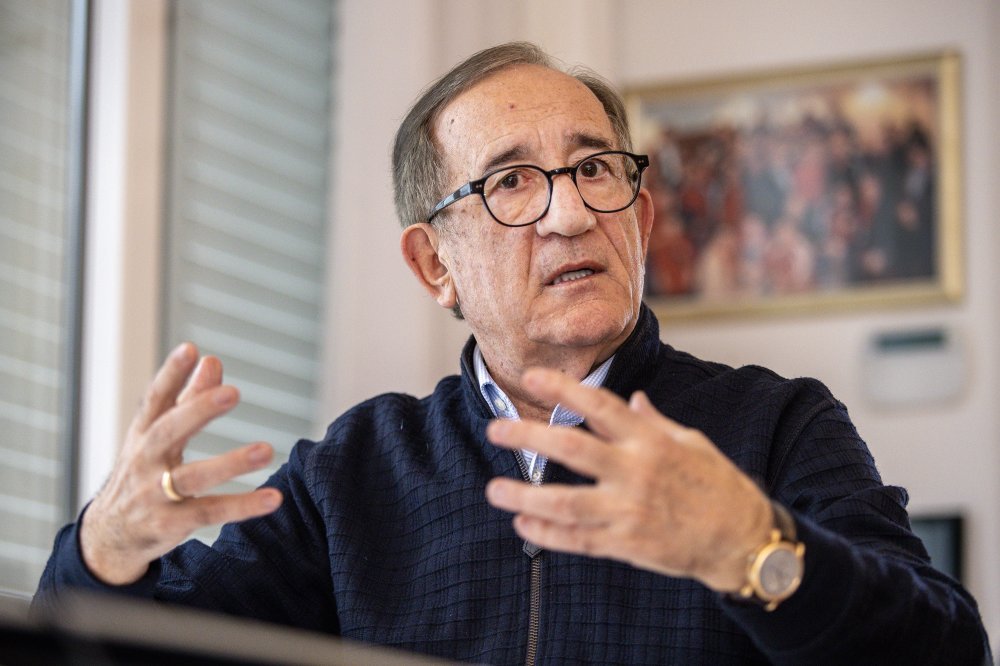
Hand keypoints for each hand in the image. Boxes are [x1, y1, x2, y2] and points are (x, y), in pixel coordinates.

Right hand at [80, 343, 282, 584]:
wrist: (109, 536)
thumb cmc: (142, 473)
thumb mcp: (158, 437)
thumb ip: (188, 399)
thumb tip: (212, 360)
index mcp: (143, 434)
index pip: (155, 400)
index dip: (170, 374)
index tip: (190, 349)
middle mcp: (144, 461)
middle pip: (168, 432)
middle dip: (198, 411)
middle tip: (232, 392)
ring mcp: (154, 495)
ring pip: (192, 477)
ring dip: (230, 463)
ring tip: (266, 450)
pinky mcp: (169, 525)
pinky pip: (209, 513)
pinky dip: (242, 506)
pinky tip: (273, 498)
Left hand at [484, 367, 771, 591]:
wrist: (742, 540)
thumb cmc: (718, 485)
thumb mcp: (691, 442)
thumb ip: (654, 422)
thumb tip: (632, 398)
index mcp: (651, 441)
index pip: (600, 406)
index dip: (564, 390)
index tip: (533, 378)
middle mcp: (636, 472)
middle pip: (572, 450)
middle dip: (528, 437)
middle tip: (496, 430)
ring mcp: (629, 510)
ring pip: (566, 502)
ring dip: (526, 495)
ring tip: (494, 490)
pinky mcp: (627, 544)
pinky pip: (579, 539)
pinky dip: (548, 533)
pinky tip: (523, 523)